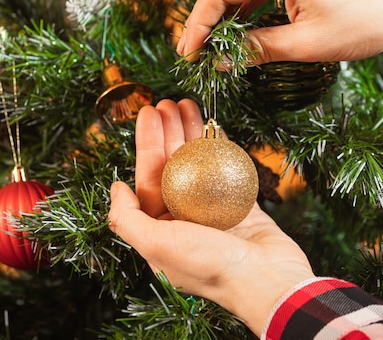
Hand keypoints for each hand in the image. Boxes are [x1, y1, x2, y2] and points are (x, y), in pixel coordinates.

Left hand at [108, 99, 314, 336]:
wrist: (268, 280)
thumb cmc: (209, 265)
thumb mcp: (157, 245)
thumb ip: (127, 219)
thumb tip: (115, 188)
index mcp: (161, 229)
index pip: (148, 177)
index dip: (146, 143)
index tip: (150, 113)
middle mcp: (185, 218)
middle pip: (172, 165)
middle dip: (169, 132)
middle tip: (169, 101)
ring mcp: (214, 211)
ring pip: (199, 163)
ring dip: (193, 133)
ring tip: (190, 104)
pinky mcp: (241, 205)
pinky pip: (227, 168)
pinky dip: (221, 146)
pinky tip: (215, 126)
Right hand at [176, 0, 382, 63]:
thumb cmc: (364, 23)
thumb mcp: (306, 44)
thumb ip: (257, 49)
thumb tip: (220, 60)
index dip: (198, 22)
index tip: (187, 52)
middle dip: (207, 18)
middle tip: (194, 52)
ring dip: (227, 14)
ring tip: (213, 46)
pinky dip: (248, 7)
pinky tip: (241, 31)